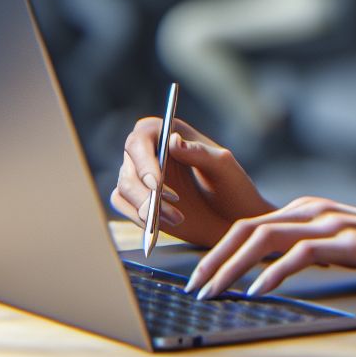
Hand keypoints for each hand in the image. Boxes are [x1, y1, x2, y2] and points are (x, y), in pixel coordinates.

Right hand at [109, 116, 275, 247]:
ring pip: (124, 188)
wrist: (233, 219)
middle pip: (129, 166)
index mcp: (169, 132)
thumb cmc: (232, 187)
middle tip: (168, 208)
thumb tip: (174, 141)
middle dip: (144, 192)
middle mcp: (150, 151)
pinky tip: (161, 224)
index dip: (144, 159)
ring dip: (145, 207)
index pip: (142, 137)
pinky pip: (123, 205)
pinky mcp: (138, 198)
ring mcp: (142, 175)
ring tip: (177, 218)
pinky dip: (138, 217)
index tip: (156, 183)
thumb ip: (199, 152)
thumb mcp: (223, 167)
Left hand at [186, 196, 355, 298]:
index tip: (199, 277)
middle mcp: (316, 209)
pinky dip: (273, 274)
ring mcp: (333, 223)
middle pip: (248, 229)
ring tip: (214, 292)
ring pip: (266, 239)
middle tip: (193, 288)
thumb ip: (311, 249)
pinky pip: (300, 255)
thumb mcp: (345, 246)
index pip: (250, 226)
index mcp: (311, 209)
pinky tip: (257, 292)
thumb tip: (273, 271)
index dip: (218, 251)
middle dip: (214, 259)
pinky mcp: (351, 242)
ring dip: (233, 267)